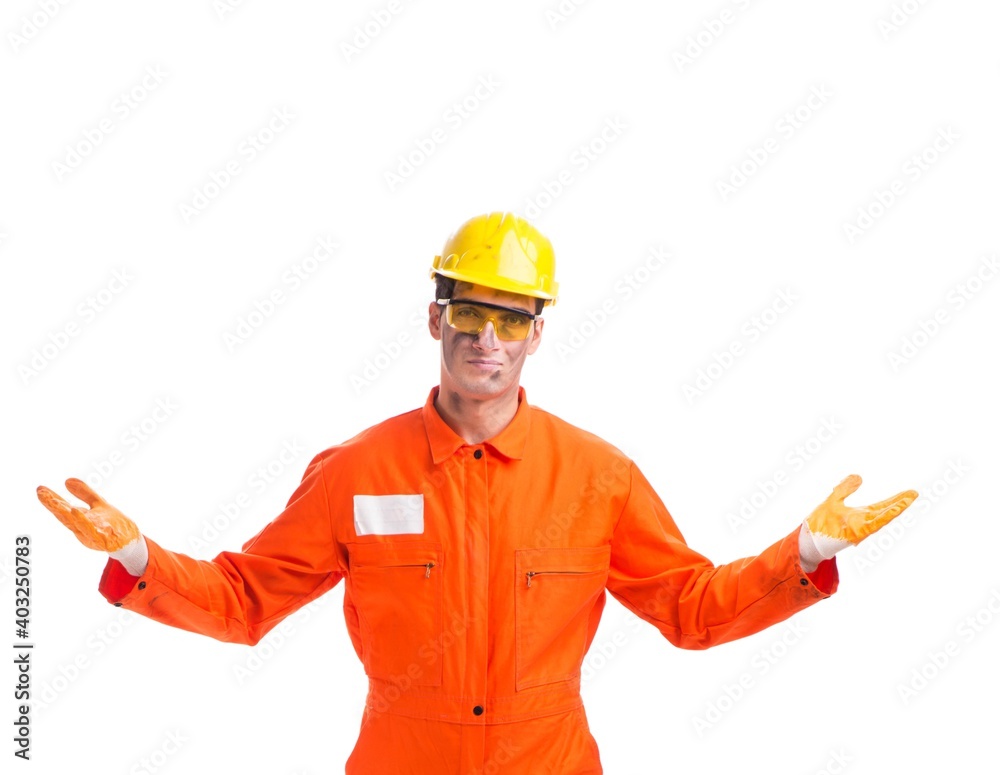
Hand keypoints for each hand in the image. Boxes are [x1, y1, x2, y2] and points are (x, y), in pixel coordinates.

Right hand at [36, 478, 139, 552]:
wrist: (130, 541)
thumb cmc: (112, 523)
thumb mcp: (98, 504)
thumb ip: (84, 493)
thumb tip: (67, 480)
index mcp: (79, 520)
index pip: (62, 509)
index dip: (51, 501)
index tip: (40, 489)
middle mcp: (83, 528)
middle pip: (67, 518)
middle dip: (56, 508)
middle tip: (44, 496)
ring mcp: (95, 535)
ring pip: (83, 527)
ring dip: (76, 519)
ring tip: (70, 508)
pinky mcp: (108, 541)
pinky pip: (100, 536)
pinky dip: (95, 529)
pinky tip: (94, 524)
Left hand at [800, 474, 917, 569]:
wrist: (808, 539)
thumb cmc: (821, 523)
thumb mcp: (834, 499)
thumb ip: (845, 488)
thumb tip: (859, 476)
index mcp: (861, 516)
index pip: (883, 507)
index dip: (896, 500)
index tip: (911, 492)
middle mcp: (863, 523)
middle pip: (886, 512)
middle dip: (900, 504)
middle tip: (915, 494)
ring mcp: (859, 530)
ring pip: (881, 520)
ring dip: (894, 511)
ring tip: (907, 500)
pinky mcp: (853, 535)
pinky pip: (869, 527)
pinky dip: (880, 520)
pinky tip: (889, 513)